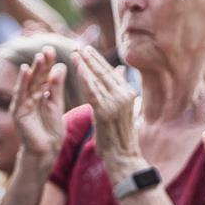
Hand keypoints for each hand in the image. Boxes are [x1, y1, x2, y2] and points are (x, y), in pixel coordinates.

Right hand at [10, 47, 67, 161]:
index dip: (48, 63)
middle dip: (42, 63)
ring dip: (33, 70)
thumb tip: (61, 65)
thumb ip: (56, 86)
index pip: (45, 75)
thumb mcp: (57, 104)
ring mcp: (23, 103)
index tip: (53, 49)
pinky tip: (26, 71)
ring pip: (29, 83)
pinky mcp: (18, 112)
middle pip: (36, 77)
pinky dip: (23, 82)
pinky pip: (20, 95)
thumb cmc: (51, 128)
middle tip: (47, 49)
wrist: (46, 150)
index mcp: (41, 93)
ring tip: (39, 57)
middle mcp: (30, 96)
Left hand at [70, 45, 140, 178]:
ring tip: (74, 53)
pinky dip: (84, 76)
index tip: (87, 51)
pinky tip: (76, 67)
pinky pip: (92, 89)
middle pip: (105, 72)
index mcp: (130, 94)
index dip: (98, 60)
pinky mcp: (106, 111)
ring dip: (85, 64)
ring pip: (98, 78)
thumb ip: (119, 89)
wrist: (123, 157)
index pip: (112, 72)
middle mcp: (125, 95)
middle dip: (91, 58)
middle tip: (78, 47)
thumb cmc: (119, 137)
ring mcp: (117, 102)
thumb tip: (119, 70)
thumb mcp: (122, 110)